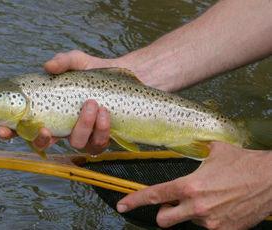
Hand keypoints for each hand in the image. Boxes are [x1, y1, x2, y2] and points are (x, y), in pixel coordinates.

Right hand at [0, 50, 115, 153]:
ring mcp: (80, 136)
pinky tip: (105, 113)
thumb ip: (63, 61)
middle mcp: (60, 127)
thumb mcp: (77, 61)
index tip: (4, 130)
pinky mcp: (100, 140)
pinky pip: (96, 144)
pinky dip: (101, 129)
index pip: (21, 125)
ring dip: (82, 126)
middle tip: (45, 129)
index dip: (9, 131)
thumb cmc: (95, 71)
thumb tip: (49, 66)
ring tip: (92, 104)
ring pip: (74, 143)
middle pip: (42, 143)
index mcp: (47, 110)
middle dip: (41, 140)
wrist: (127, 78)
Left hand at [116, 142, 271, 228]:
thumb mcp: (215, 150)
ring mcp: (210, 221)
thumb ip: (197, 148)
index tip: (122, 205)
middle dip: (164, 213)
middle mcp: (196, 206)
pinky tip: (224, 207)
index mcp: (189, 185)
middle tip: (172, 204)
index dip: (134, 201)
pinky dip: (212, 220)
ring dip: (193, 214)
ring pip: (189, 222)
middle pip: (163, 219)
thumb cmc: (245, 163)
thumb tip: (190, 141)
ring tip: (212, 200)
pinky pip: (209, 228)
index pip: (154, 195)